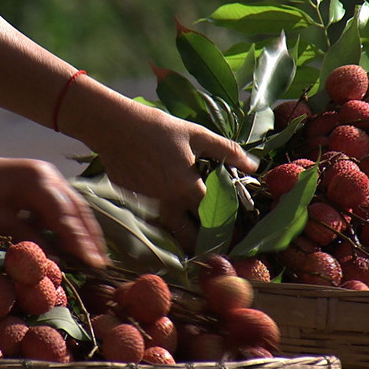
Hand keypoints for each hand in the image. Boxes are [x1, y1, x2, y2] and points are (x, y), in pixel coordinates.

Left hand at [0, 154, 106, 267]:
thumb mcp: (0, 224)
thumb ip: (30, 240)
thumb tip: (55, 260)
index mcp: (39, 184)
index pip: (66, 218)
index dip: (80, 242)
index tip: (93, 263)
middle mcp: (50, 176)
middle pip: (78, 210)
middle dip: (91, 236)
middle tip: (101, 262)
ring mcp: (50, 175)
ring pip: (75, 205)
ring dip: (85, 229)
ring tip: (95, 253)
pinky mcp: (45, 179)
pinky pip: (65, 202)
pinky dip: (72, 221)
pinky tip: (75, 238)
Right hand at [92, 106, 258, 250]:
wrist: (115, 126)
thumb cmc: (159, 127)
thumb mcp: (196, 134)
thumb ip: (227, 152)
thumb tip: (253, 166)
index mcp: (187, 187)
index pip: (212, 216)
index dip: (225, 224)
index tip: (234, 232)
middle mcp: (168, 202)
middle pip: (188, 234)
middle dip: (201, 242)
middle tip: (212, 243)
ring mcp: (147, 204)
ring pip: (168, 228)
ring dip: (180, 234)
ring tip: (191, 235)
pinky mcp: (131, 200)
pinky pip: (149, 215)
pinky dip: (159, 216)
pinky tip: (162, 208)